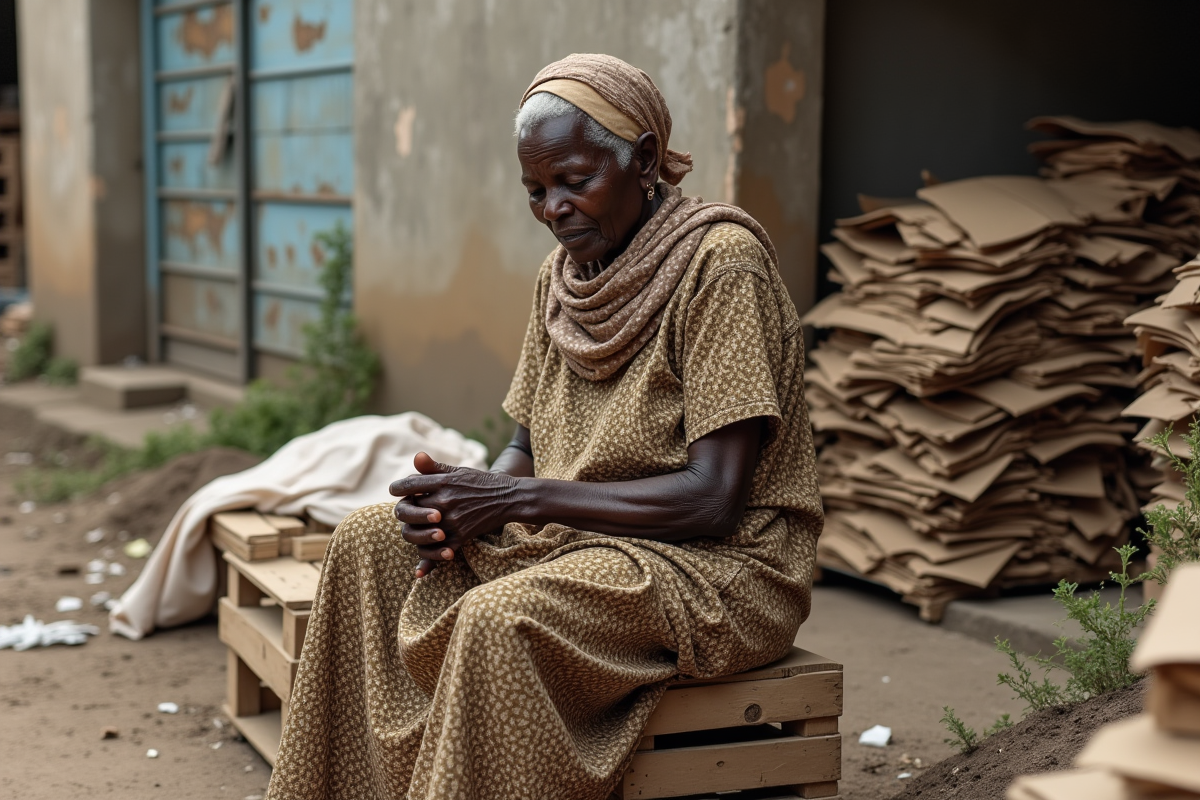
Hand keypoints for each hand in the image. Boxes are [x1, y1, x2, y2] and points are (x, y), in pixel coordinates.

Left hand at [390, 452, 518, 576]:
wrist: (508, 498)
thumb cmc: (480, 482)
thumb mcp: (458, 470)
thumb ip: (434, 467)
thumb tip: (416, 456)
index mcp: (441, 482)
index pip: (406, 485)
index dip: (397, 489)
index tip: (397, 491)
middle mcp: (444, 500)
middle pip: (407, 510)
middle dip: (404, 512)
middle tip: (407, 511)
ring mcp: (451, 520)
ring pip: (417, 532)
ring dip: (414, 533)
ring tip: (417, 530)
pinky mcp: (460, 536)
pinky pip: (436, 550)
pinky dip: (428, 559)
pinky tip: (420, 569)